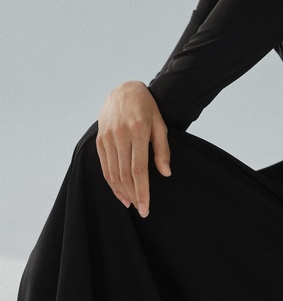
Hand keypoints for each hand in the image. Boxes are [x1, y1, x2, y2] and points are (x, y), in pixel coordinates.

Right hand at [96, 80, 170, 217]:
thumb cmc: (147, 108)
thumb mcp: (160, 125)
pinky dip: (111, 182)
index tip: (146, 207)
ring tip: (132, 204)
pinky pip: (104, 166)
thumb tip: (166, 173)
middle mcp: (120, 135)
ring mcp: (107, 137)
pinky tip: (120, 192)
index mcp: (138, 131)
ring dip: (122, 192)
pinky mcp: (99, 140)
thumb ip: (162, 150)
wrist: (124, 90)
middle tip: (142, 210)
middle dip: (134, 195)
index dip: (142, 191)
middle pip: (125, 174)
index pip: (138, 169)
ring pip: (113, 173)